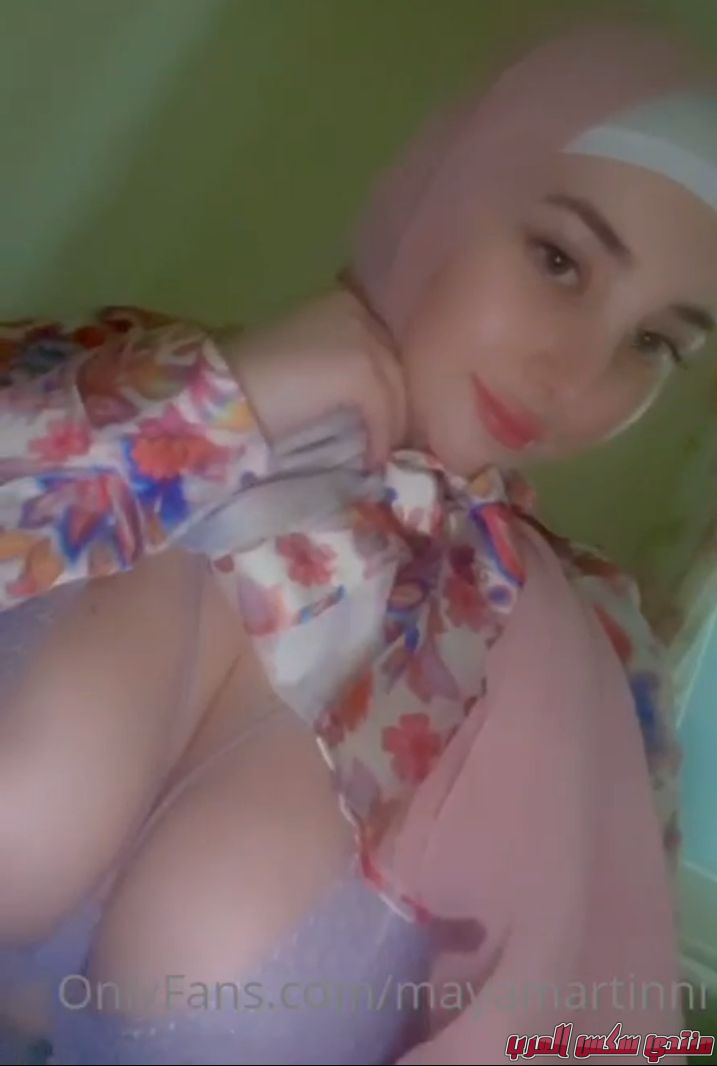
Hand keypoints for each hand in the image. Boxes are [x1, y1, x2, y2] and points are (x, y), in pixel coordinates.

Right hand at [215, 285, 405, 467]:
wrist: (224, 390)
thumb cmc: (254, 379)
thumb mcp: (306, 356)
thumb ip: (339, 361)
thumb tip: (375, 396)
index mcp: (344, 301)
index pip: (385, 345)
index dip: (391, 384)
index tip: (391, 416)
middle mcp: (357, 311)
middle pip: (395, 366)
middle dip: (399, 406)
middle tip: (396, 441)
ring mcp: (362, 338)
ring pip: (395, 390)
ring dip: (393, 427)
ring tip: (382, 454)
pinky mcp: (359, 371)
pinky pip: (384, 411)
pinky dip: (381, 439)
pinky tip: (372, 460)